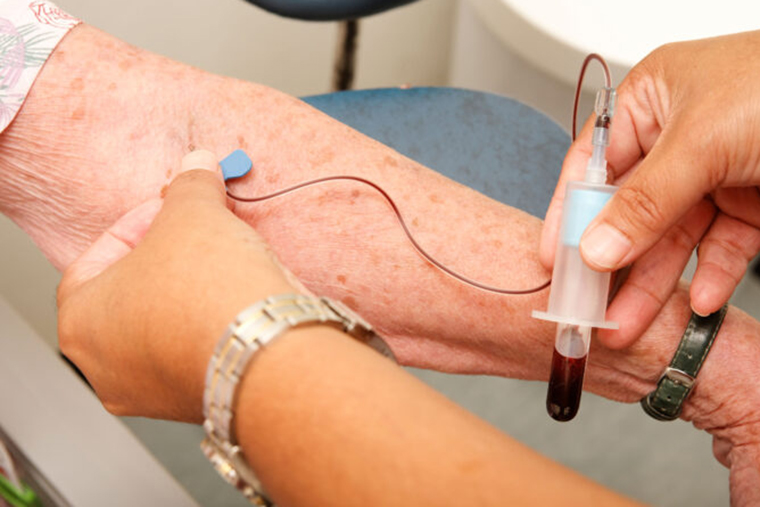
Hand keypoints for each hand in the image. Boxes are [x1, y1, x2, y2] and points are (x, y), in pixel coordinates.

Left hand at [57, 151, 296, 421]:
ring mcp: (150, 392)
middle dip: (167, 256)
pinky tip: (238, 301)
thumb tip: (196, 167)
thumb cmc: (210, 295)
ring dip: (190, 291)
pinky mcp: (194, 402)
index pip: (98, 256)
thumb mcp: (194, 214)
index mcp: (80, 322)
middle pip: (132, 292)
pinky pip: (195, 351)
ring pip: (164, 325)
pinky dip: (210, 324)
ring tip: (224, 264)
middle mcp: (105, 367)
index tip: (170, 208)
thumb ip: (189, 186)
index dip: (139, 222)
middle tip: (197, 233)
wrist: (269, 355)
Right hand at [540, 31, 759, 348]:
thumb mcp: (702, 140)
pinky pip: (721, 248)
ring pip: (671, 239)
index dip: (570, 214)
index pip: (592, 165)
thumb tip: (596, 247)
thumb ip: (644, 200)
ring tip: (630, 324)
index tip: (554, 259)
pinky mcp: (750, 204)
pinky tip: (697, 303)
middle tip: (591, 305)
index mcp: (650, 103)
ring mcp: (715, 174)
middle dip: (613, 264)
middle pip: (629, 212)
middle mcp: (677, 139)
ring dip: (654, 284)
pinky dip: (711, 277)